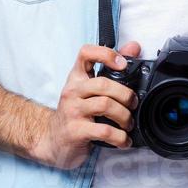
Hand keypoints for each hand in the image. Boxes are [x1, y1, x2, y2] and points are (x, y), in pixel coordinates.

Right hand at [29, 40, 141, 169]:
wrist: (53, 140)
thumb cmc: (75, 113)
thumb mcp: (89, 89)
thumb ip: (112, 68)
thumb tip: (134, 47)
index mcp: (77, 78)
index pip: (86, 53)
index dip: (106, 54)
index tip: (123, 64)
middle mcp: (72, 91)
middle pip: (103, 84)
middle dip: (125, 95)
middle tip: (133, 104)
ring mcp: (72, 111)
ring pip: (106, 105)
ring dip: (125, 116)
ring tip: (128, 124)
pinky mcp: (75, 131)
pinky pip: (104, 131)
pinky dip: (120, 137)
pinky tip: (124, 140)